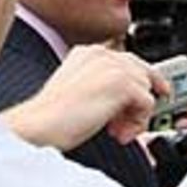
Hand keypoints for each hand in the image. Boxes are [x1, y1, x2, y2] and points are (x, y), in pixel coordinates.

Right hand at [4, 44, 165, 149]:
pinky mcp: (123, 83)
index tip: (143, 100)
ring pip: (146, 89)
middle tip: (135, 121)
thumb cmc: (50, 118)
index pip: (126, 62)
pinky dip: (138, 124)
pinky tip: (118, 133)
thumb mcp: (78, 94)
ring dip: (135, 115)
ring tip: (116, 131)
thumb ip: (101, 88)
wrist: (38, 126)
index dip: (138, 82)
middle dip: (143, 98)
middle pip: (142, 71)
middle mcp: (103, 54)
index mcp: (88, 53)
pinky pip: (148, 104)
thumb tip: (127, 102)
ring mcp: (114, 66)